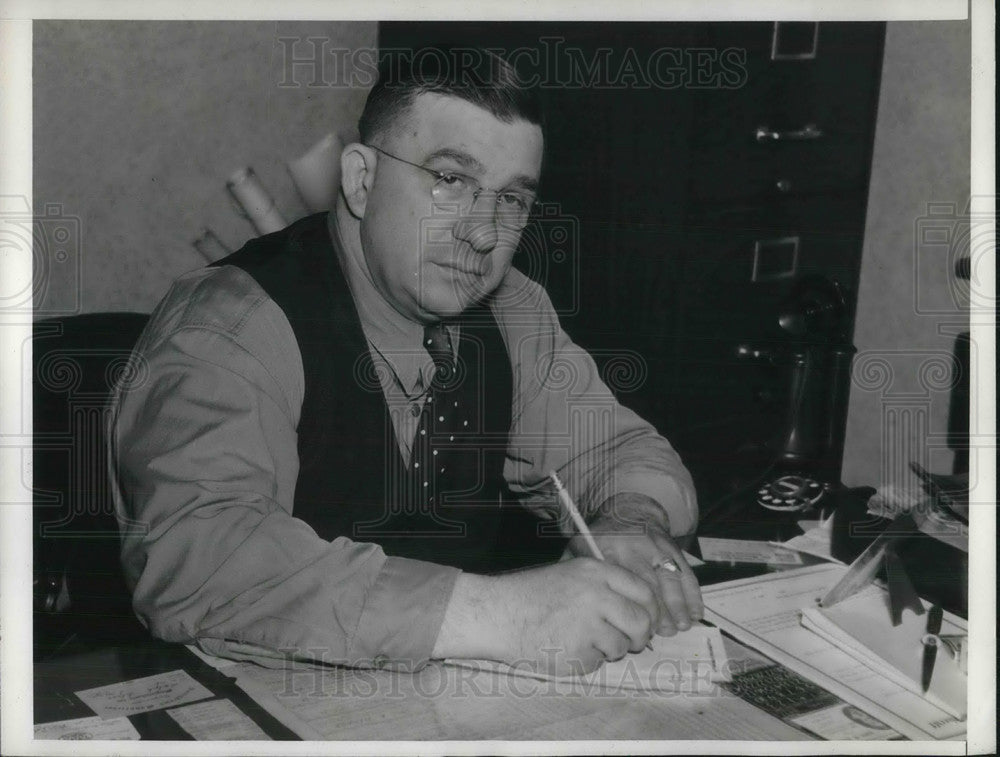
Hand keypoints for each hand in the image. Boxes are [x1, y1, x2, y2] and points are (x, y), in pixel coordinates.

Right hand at [433, 558, 659, 675]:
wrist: (497, 613)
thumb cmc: (532, 594)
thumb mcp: (571, 574)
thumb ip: (605, 587)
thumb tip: (642, 611)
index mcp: (596, 572)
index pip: (644, 592)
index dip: (652, 611)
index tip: (648, 621)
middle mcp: (596, 596)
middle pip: (641, 622)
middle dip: (640, 637)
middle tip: (630, 642)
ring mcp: (588, 625)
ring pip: (621, 647)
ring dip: (608, 650)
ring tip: (582, 640)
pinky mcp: (578, 653)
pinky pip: (597, 663)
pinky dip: (586, 660)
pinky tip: (565, 647)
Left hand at [567, 493, 703, 635]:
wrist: (626, 512)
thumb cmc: (599, 540)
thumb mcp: (580, 550)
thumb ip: (575, 574)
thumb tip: (572, 605)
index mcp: (605, 549)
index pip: (618, 581)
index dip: (628, 606)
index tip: (632, 628)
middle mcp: (632, 546)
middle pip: (646, 582)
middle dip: (656, 610)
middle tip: (661, 634)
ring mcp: (655, 545)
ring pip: (669, 578)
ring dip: (677, 604)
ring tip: (681, 626)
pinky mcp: (672, 547)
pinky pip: (685, 571)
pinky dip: (692, 593)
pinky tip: (695, 613)